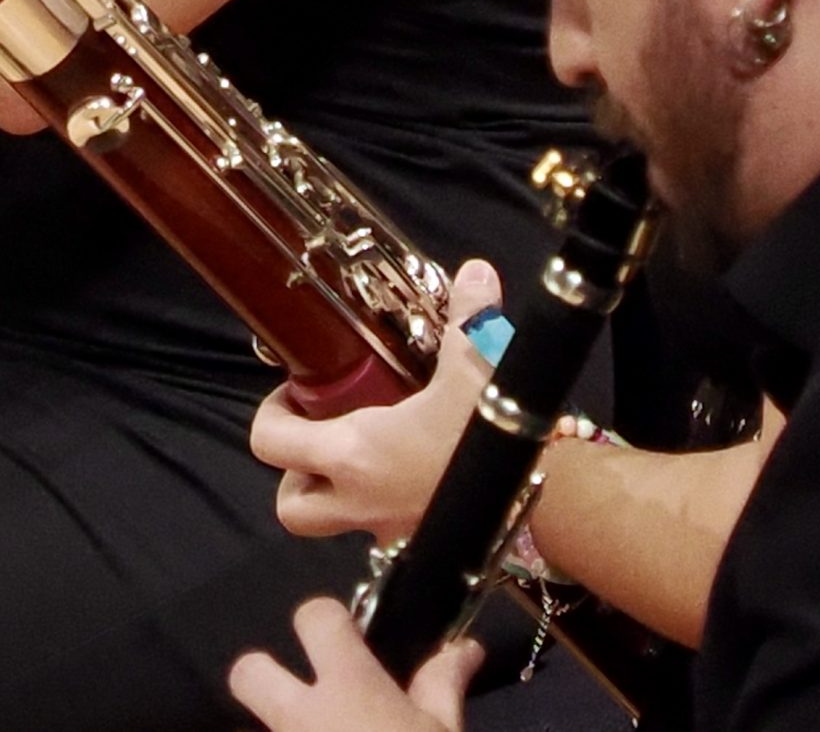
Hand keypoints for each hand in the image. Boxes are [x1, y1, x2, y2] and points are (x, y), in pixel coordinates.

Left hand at [228, 599, 478, 731]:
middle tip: (305, 698)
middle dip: (263, 676)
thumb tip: (466, 647)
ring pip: (255, 731)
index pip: (315, 616)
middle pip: (247, 672)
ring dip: (281, 731)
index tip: (349, 639)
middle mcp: (301, 716)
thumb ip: (442, 684)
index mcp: (347, 686)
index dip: (328, 621)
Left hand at [249, 259, 503, 540]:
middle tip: (322, 433)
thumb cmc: (493, 440)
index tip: (296, 393)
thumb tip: (474, 273)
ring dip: (335, 494)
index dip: (270, 416)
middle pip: (291, 504)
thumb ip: (469, 320)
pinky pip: (381, 532)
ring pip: (332, 525)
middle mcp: (360, 502)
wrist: (550, 507)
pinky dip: (383, 506)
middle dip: (295, 471)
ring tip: (366, 452)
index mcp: (354, 456)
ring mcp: (389, 533)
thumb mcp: (478, 368)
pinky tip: (414, 473)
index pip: (269, 444)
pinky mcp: (421, 546)